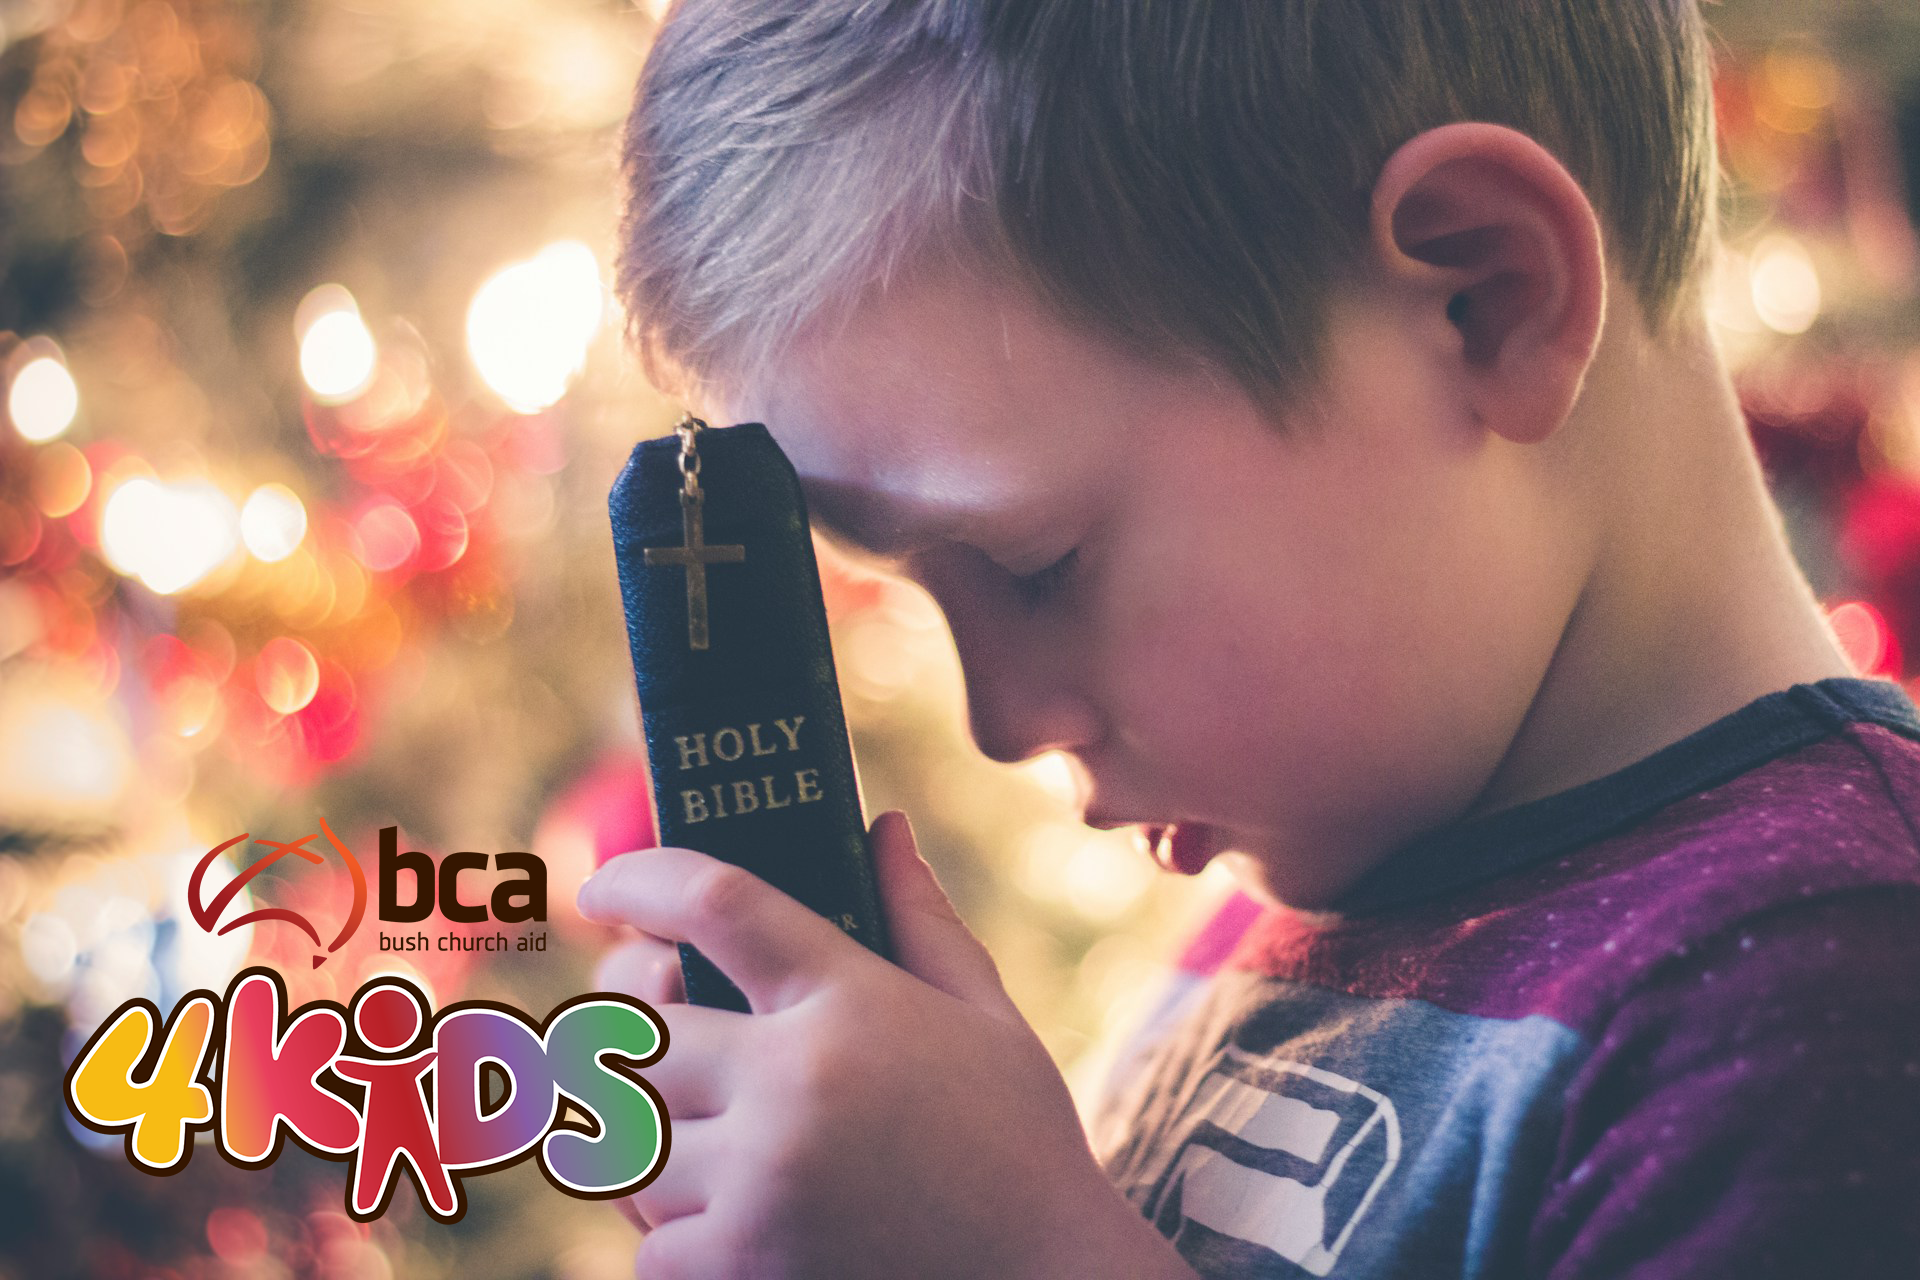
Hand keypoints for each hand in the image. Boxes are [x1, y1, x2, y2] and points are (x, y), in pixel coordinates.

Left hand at [576, 811, 1199, 1279]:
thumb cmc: (1021, 1142)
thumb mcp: (986, 1014)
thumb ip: (920, 917)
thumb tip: (880, 827)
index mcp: (850, 1002)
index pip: (717, 903)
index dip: (644, 882)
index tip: (605, 889)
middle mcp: (791, 1084)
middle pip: (633, 1031)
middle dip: (622, 1029)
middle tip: (643, 1032)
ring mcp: (760, 1183)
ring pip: (624, 1143)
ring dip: (640, 1137)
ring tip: (686, 1132)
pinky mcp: (742, 1269)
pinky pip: (646, 1245)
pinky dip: (667, 1234)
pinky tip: (720, 1216)